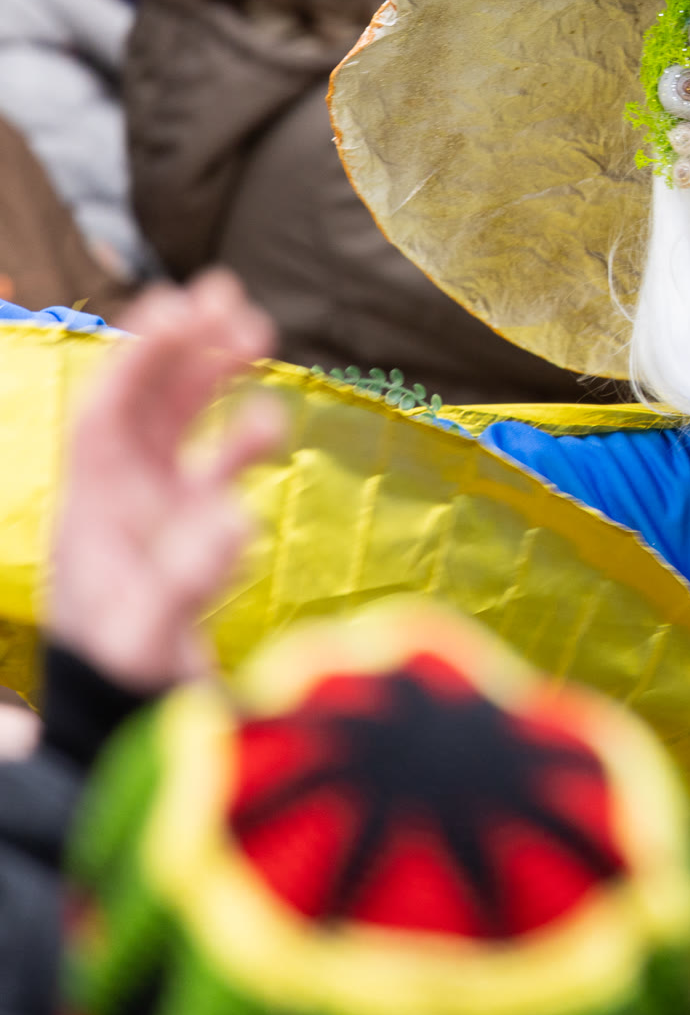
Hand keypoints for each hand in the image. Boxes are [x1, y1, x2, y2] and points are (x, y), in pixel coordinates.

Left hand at [44, 271, 281, 692]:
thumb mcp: (148, 632)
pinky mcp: (191, 533)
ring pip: (183, 423)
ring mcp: (157, 511)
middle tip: (232, 297)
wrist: (126, 718)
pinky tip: (271, 419)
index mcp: (94, 504)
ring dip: (215, 377)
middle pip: (148, 400)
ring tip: (260, 333)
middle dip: (185, 346)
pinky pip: (215, 467)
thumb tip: (243, 517)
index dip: (146, 354)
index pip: (112, 408)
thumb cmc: (126, 675)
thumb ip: (190, 577)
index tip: (186, 306)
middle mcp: (121, 497)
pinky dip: (240, 439)